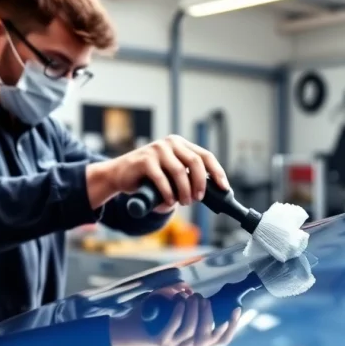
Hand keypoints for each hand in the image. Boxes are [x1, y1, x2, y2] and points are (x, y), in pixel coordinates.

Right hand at [87, 135, 228, 211]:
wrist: (120, 175)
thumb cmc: (150, 178)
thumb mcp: (173, 176)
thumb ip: (189, 179)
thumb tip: (210, 193)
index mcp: (181, 144)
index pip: (206, 156)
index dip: (217, 172)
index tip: (224, 188)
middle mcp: (171, 143)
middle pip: (196, 162)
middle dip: (201, 183)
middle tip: (198, 199)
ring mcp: (157, 149)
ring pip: (180, 171)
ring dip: (185, 191)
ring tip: (184, 202)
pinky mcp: (144, 160)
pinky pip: (162, 179)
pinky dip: (168, 193)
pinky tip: (170, 202)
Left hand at [108, 287, 241, 345]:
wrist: (125, 329)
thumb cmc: (152, 318)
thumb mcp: (175, 311)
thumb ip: (188, 303)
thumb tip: (195, 292)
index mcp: (196, 345)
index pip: (221, 340)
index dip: (232, 326)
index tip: (236, 309)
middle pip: (207, 335)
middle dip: (208, 314)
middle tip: (203, 298)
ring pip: (191, 331)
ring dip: (193, 311)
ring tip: (191, 297)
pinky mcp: (160, 344)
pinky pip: (173, 327)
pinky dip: (178, 312)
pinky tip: (180, 300)